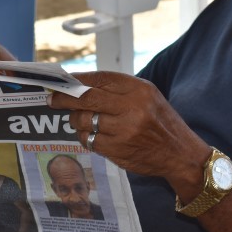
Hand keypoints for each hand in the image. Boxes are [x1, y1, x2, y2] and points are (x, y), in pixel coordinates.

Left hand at [47, 72, 210, 193]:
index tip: (62, 82)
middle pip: (86, 98)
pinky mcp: (117, 149)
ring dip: (76, 120)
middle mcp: (131, 107)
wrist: (179, 153)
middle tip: (52, 99)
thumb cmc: (160, 121)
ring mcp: (124, 129)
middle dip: (64, 98)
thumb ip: (117, 89)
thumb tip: (80, 84)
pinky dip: (87, 136)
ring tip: (81, 119)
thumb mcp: (147, 96)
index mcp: (139, 89)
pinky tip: (95, 135)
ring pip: (84, 120)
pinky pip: (90, 139)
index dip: (77, 79)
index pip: (100, 78)